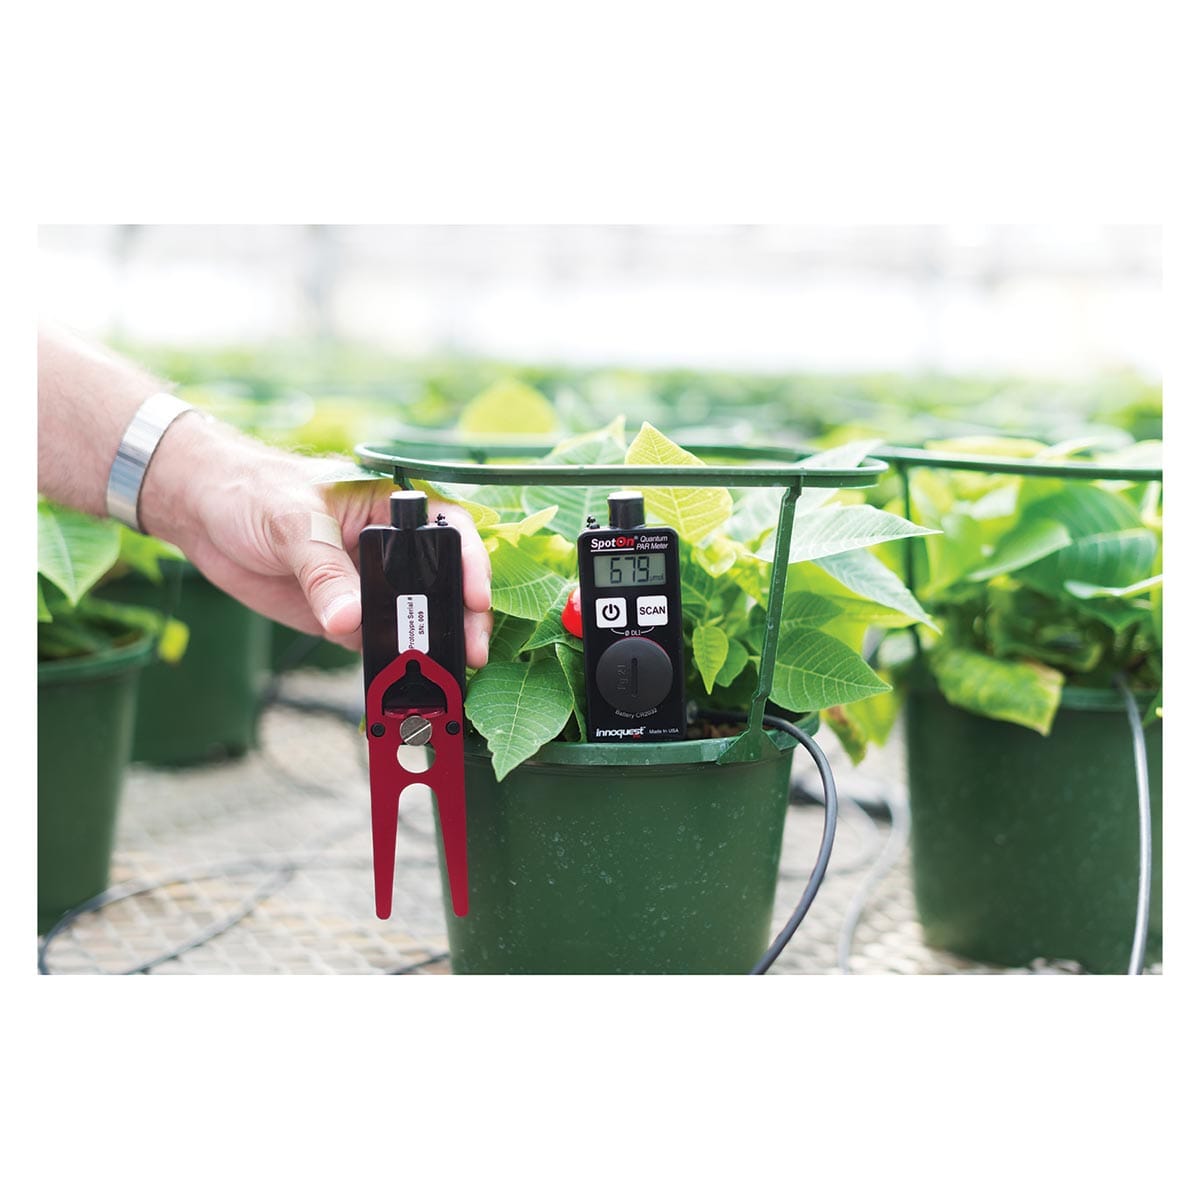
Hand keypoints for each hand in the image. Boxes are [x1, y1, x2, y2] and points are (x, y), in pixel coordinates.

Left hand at [140, 417, 492, 664]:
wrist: (202, 512)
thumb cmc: (253, 491)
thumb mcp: (291, 523)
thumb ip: (323, 571)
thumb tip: (347, 618)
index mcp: (389, 508)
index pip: (449, 530)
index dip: (472, 563)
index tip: (476, 597)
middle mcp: (388, 549)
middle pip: (443, 584)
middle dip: (462, 618)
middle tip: (470, 651)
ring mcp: (367, 585)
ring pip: (413, 620)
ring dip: (425, 647)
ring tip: (438, 674)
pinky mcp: (341, 616)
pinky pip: (373, 643)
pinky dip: (386, 662)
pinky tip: (394, 678)